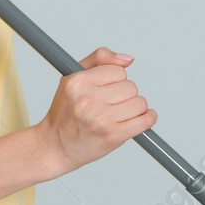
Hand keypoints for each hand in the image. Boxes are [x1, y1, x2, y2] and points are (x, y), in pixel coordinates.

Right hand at [32, 47, 155, 177]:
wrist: (56, 146)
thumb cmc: (65, 112)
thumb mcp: (73, 77)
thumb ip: (99, 59)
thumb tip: (128, 60)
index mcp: (79, 82)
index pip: (118, 71)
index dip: (115, 80)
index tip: (107, 89)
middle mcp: (89, 100)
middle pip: (131, 86)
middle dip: (125, 94)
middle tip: (111, 104)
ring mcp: (101, 119)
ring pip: (139, 103)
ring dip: (135, 107)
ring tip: (121, 113)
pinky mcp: (113, 136)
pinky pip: (144, 121)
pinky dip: (148, 118)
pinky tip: (141, 117)